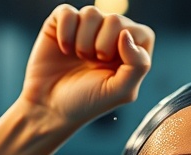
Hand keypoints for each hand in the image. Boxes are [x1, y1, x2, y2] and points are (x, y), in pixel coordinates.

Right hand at [20, 4, 154, 123]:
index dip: (127, 47)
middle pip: (116, 19)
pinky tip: (64, 49)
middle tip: (92, 64)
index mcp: (130, 53)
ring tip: (79, 58)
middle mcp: (110, 36)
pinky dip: (65, 32)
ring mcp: (86, 28)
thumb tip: (127, 34)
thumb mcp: (119, 92)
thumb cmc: (86, 102)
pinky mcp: (62, 23)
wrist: (49, 106)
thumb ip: (137, 65)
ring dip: (83, 41)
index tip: (111, 65)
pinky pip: (67, 12)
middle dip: (102, 45)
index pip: (141, 33)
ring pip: (91, 13)